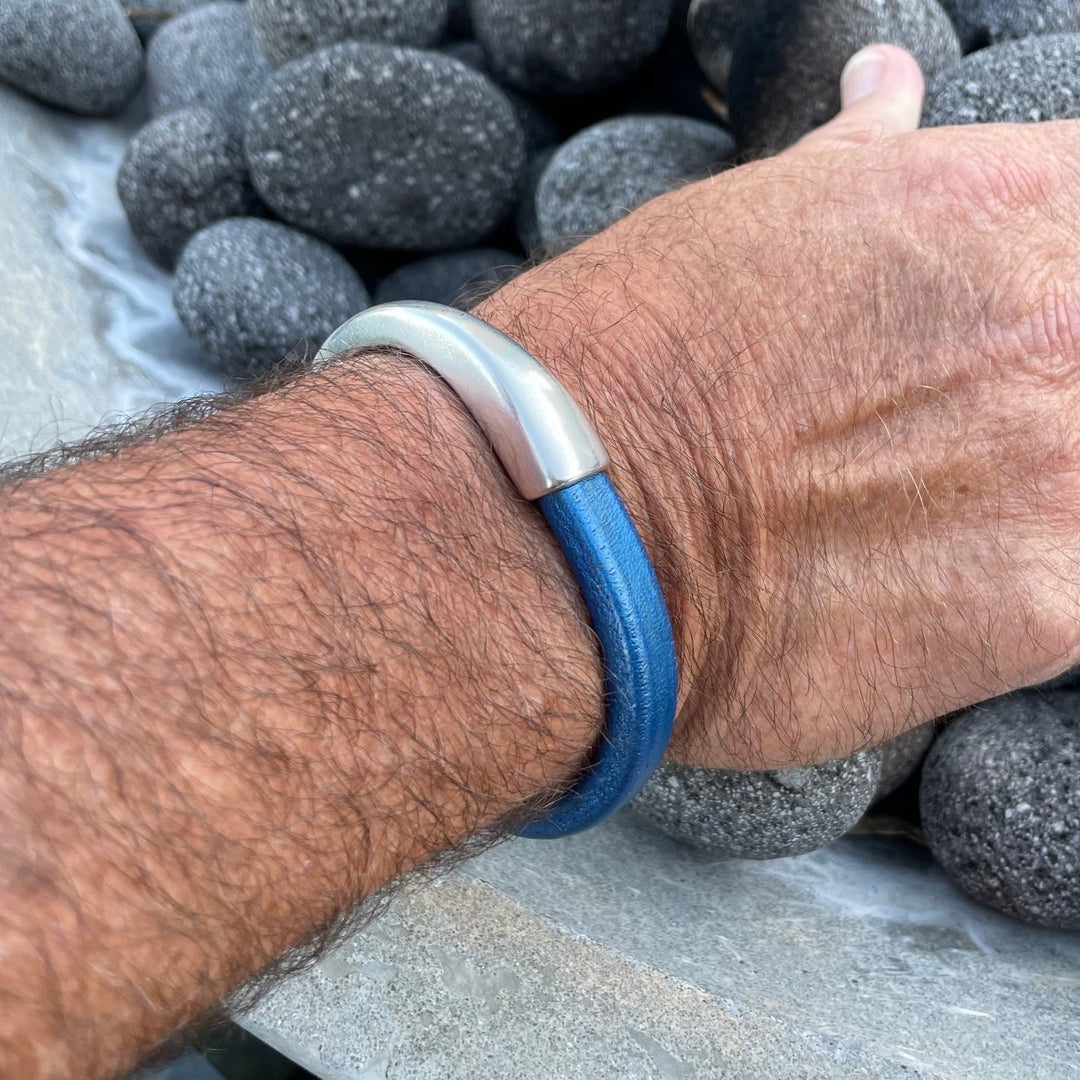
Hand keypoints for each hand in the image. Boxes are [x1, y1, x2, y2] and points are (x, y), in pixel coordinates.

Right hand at [479, 44, 1079, 769]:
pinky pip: (1073, 590)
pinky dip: (1011, 586)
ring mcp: (1066, 471)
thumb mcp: (741, 223)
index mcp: (998, 204)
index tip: (988, 326)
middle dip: (1032, 383)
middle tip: (929, 431)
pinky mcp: (1044, 610)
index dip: (1043, 271)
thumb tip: (888, 86)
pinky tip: (912, 586)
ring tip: (911, 511)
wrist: (558, 535)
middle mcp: (1062, 326)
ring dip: (1030, 484)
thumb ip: (859, 163)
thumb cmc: (621, 370)